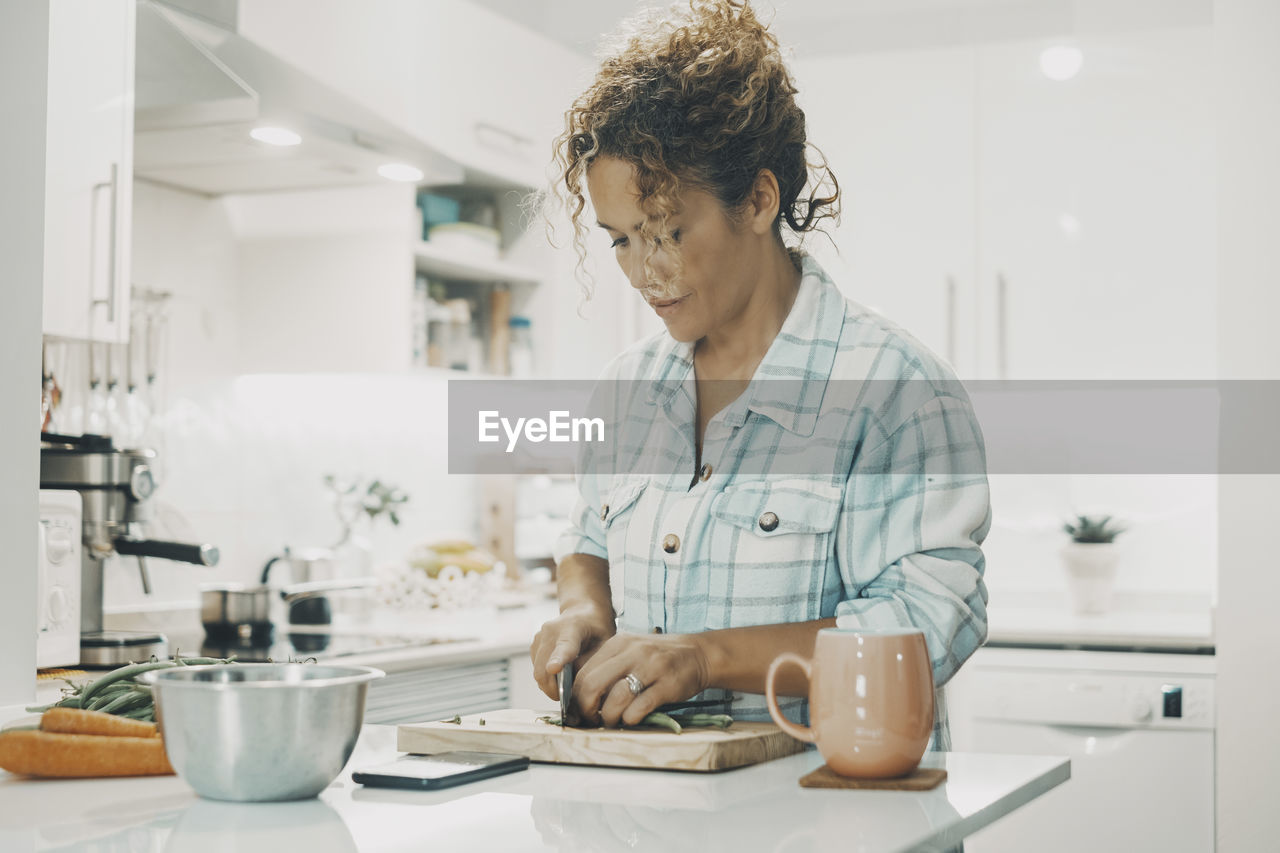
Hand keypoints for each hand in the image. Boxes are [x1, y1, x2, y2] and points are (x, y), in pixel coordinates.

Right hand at [530, 602, 616, 701]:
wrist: (582, 611)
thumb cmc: (596, 628)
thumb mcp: (604, 644)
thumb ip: (591, 663)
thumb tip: (576, 687)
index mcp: (572, 627)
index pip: (564, 645)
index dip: (558, 658)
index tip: (554, 669)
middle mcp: (550, 631)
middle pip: (544, 667)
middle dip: (554, 689)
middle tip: (569, 699)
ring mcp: (539, 637)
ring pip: (538, 672)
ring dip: (549, 685)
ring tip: (566, 687)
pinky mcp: (534, 645)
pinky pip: (536, 669)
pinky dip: (546, 679)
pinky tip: (560, 676)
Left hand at [571, 632, 710, 727]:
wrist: (699, 654)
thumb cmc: (659, 657)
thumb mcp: (630, 650)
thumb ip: (607, 666)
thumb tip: (579, 694)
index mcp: (617, 643)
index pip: (583, 672)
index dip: (576, 697)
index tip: (579, 711)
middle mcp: (632, 652)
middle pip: (593, 685)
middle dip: (587, 709)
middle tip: (592, 720)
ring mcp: (650, 667)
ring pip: (615, 698)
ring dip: (609, 717)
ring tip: (613, 722)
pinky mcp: (667, 685)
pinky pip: (640, 707)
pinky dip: (630, 718)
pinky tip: (631, 719)